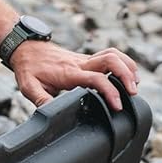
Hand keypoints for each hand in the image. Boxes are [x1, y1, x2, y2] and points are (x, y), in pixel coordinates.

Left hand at [10, 42, 139, 111]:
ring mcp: (85, 59)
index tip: (117, 105)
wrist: (27, 49)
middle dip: (126, 75)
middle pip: (111, 60)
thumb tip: (52, 113)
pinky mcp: (87, 58)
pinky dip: (123, 62)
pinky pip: (110, 55)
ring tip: (134, 84)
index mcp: (69, 73)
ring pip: (113, 54)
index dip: (110, 91)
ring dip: (128, 67)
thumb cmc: (29, 69)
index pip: (96, 78)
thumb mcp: (29, 87)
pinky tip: (128, 74)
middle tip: (133, 93)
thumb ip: (41, 100)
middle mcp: (80, 63)